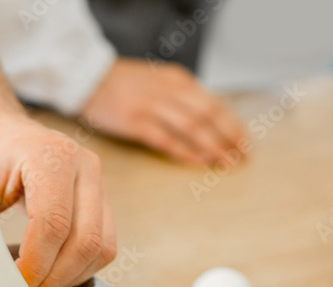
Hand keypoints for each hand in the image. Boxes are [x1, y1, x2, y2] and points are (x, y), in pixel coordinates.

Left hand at [0, 111, 116, 286]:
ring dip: (68, 277)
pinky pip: (104, 247)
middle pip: (85, 242)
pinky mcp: (101, 199)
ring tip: (34, 285)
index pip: (53, 225)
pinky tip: (49, 272)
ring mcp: (98, 181)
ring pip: (101, 248)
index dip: (34, 265)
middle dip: (53, 277)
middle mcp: (84, 165)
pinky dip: (79, 269)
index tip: (11, 285)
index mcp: (50, 155)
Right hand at [81, 58, 247, 166]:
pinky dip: (184, 151)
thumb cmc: (123, 84)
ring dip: (212, 146)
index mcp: (177, 80)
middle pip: (208, 115)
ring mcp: (150, 106)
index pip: (214, 103)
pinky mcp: (134, 122)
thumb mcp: (159, 80)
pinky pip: (165, 139)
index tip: (245, 143)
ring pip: (191, 127)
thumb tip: (206, 124)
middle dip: (229, 137)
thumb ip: (180, 97)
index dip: (233, 125)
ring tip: (225, 163)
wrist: (87, 79)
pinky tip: (197, 162)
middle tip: (241, 157)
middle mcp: (168, 91)